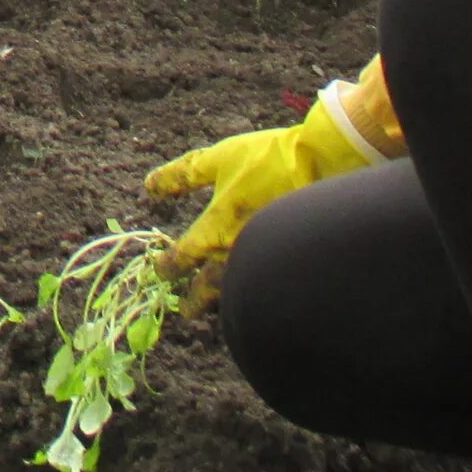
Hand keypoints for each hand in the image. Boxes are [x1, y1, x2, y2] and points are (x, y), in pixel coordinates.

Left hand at [143, 90, 376, 300]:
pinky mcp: (288, 259)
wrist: (322, 167)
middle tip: (186, 311)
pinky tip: (253, 287)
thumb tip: (148, 187)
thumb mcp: (217, 159)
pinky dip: (254, 287)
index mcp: (215, 229)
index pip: (183, 258)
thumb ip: (181, 175)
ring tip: (218, 306)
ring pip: (239, 290)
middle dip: (196, 300)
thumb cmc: (267, 160)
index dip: (168, 266)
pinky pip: (264, 282)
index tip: (160, 271)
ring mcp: (265, 259)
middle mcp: (237, 252)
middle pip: (210, 287)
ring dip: (224, 299)